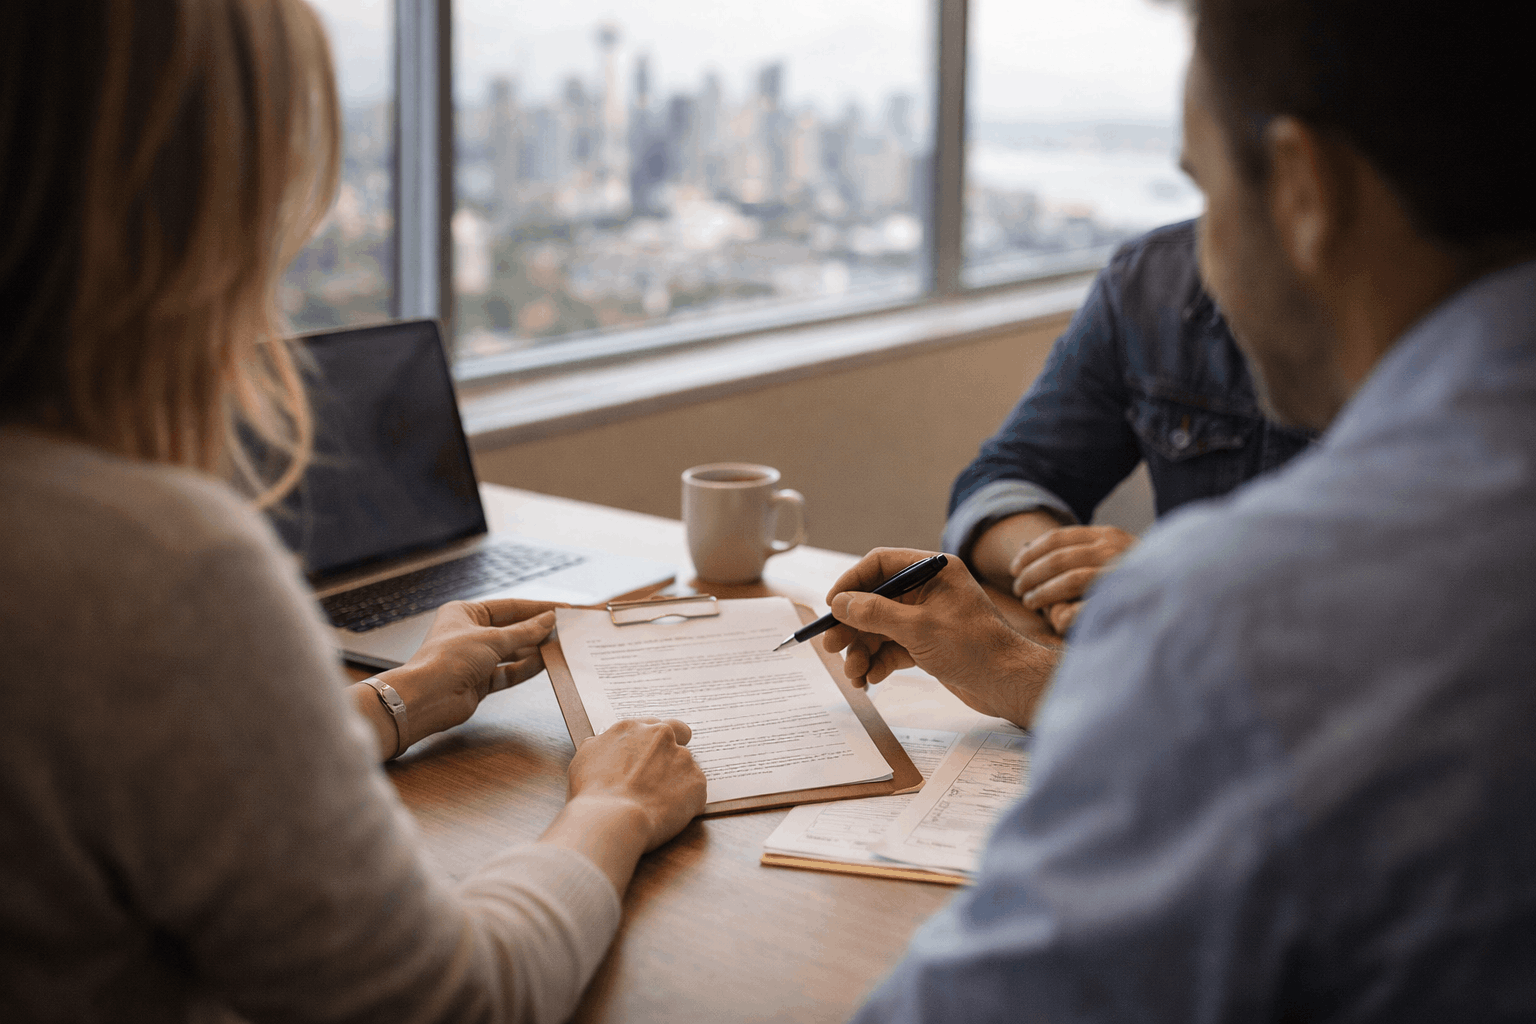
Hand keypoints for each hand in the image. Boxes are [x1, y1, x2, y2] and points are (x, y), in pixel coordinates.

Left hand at [373, 598, 560, 749]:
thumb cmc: (447, 660)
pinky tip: (545, 662)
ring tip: (560, 645)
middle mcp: (469, 634)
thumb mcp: (492, 640)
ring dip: (534, 649)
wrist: (427, 699)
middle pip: (512, 629)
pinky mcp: (480, 681)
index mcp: (465, 613)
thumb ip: (524, 631)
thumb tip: (548, 620)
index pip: (509, 607)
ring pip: (512, 651)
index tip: (561, 609)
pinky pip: (509, 671)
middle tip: (565, 629)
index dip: (536, 608)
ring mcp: (475, 659)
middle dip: (537, 630)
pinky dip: (526, 667)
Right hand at [567, 719, 706, 851]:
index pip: (654, 724)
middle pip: (680, 733)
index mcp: (633, 728)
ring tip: (657, 803)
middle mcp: (662, 736)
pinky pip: (694, 791)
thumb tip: (607, 745)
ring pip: (686, 766)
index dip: (654, 742)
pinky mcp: (697, 783)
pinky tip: (666, 814)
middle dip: (675, 749)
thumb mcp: (584, 759)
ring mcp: (682, 758)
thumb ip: (602, 745)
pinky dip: (685, 802)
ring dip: (676, 780)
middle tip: (664, 773)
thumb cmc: (592, 794)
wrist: (611, 820)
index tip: (652, 755)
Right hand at [820, 547, 1057, 727]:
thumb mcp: (918, 628)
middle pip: (876, 600)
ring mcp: (928, 618)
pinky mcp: (929, 644)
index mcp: (933, 570)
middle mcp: (929, 590)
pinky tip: (870, 679)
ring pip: (881, 628)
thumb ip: (875, 613)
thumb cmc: (974, 648)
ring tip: (854, 674)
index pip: (880, 564)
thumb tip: (840, 602)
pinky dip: (879, 662)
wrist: (1009, 685)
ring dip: (863, 650)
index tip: (831, 606)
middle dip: (852, 626)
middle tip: (831, 647)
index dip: (851, 583)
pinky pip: (893, 647)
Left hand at [1009, 525, 1135, 632]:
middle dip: (1031, 574)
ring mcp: (1124, 571)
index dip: (1031, 553)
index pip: (1058, 538)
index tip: (1014, 568)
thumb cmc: (1139, 575)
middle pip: (1058, 559)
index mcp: (1109, 536)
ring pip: (1071, 579)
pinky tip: (1058, 621)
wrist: (1187, 590)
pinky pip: (1090, 606)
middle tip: (1018, 589)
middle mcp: (1116, 549)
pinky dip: (1070, 614)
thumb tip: (1026, 549)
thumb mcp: (1110, 555)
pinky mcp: (1130, 597)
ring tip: (1030, 602)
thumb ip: (1079, 553)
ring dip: (1044, 592)